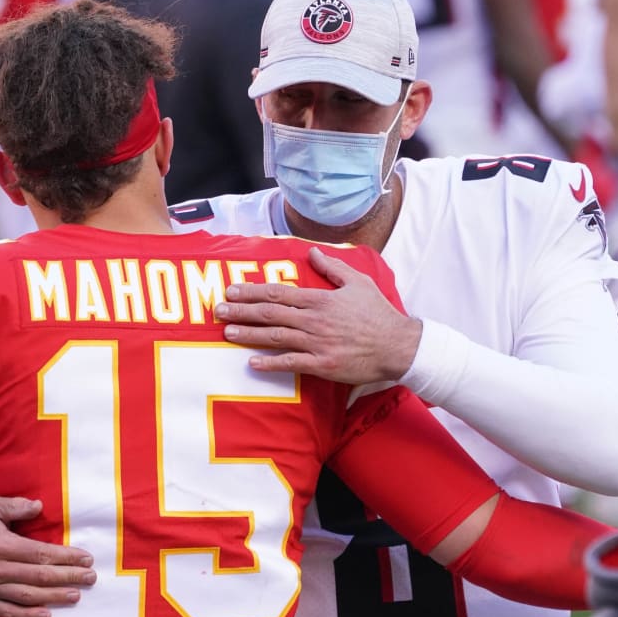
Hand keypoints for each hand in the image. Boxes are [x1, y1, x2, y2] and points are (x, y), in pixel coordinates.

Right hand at [0, 496, 95, 616]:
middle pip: (39, 576)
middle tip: (90, 577)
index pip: (40, 553)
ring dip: (54, 596)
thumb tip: (39, 506)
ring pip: (27, 596)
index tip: (85, 558)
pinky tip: (47, 613)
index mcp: (0, 545)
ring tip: (76, 594)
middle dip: (68, 577)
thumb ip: (15, 507)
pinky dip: (28, 615)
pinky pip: (8, 611)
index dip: (65, 557)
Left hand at [215, 247, 421, 384]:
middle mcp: (314, 320)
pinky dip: (271, 363)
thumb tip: (312, 251)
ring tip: (227, 332)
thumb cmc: (378, 313)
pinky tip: (253, 363)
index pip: (278, 294)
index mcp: (320, 299)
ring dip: (249, 335)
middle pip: (270, 314)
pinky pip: (292, 363)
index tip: (232, 290)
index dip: (252, 292)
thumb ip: (332, 267)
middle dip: (241, 311)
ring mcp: (317, 343)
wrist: (398, 346)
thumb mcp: (358, 282)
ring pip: (276, 337)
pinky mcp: (323, 364)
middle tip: (219, 310)